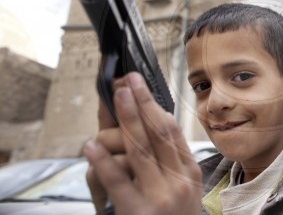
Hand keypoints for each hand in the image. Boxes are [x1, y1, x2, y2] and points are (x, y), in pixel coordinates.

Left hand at [84, 72, 201, 214]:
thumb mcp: (183, 187)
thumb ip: (171, 158)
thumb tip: (152, 120)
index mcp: (189, 172)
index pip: (171, 130)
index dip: (153, 104)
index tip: (139, 85)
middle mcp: (178, 181)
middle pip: (158, 134)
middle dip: (141, 104)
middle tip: (127, 82)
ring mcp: (160, 197)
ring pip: (141, 151)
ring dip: (126, 121)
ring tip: (116, 98)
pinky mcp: (139, 213)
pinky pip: (118, 183)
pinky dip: (103, 162)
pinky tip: (90, 145)